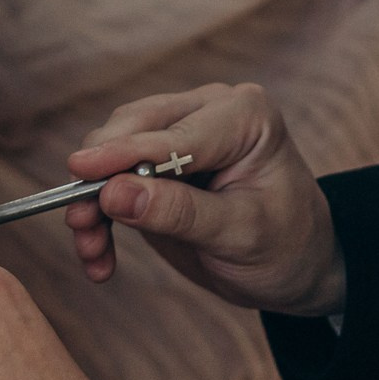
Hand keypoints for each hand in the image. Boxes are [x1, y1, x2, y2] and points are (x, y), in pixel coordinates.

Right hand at [61, 83, 346, 316]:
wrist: (298, 268)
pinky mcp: (157, 164)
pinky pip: (113, 179)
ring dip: (93, 199)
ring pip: (112, 150)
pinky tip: (99, 256)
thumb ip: (179, 213)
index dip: (123, 153)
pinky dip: (100, 214)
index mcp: (244, 115)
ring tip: (89, 248)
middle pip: (132, 129)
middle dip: (101, 177)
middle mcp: (208, 112)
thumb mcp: (240, 236)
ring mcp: (180, 133)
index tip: (81, 170)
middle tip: (80, 222)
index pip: (173, 134)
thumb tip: (114, 193)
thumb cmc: (286, 246)